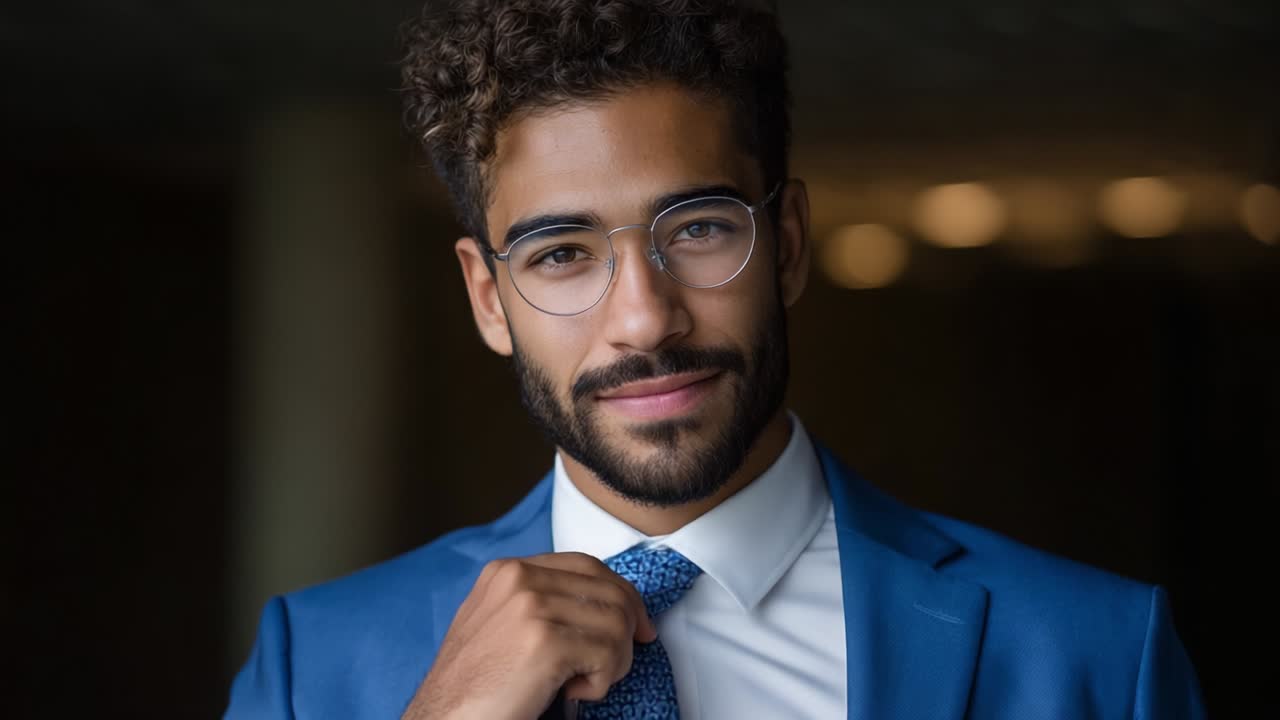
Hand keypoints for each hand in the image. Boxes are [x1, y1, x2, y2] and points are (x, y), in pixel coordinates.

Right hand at [401, 552, 656, 719]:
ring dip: (612, 663)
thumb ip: (538, 603)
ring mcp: (532, 607)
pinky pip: (609, 654)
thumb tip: (602, 605)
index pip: (587, 565)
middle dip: (623, 634)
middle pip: (610, 591)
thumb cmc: (472, 688)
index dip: (622, 595)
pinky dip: (602, 683)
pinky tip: (572, 694)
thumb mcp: (497, 626)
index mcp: (507, 571)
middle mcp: (519, 579)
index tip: (637, 625)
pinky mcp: (545, 642)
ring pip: (616, 623)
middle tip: (608, 668)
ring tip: (581, 684)